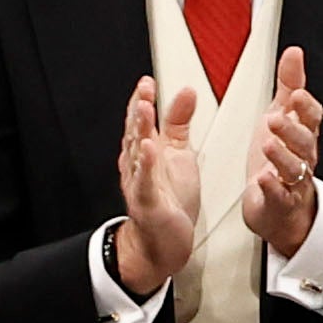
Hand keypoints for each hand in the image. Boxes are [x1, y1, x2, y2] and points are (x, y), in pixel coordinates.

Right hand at [111, 75, 201, 294]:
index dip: (143, 100)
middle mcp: (139, 165)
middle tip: (144, 90)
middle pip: (136, 132)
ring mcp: (141, 183)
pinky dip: (146, 165)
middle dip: (139, 110)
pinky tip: (149, 148)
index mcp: (146, 151)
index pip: (141, 121)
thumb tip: (186, 92)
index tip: (148, 81)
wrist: (165, 241)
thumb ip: (179, 122)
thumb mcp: (178, 153)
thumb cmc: (170, 198)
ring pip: (137, 153)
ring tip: (143, 109)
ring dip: (139, 130)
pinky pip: (145, 181)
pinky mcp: (148, 202)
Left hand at [241, 46, 322, 256]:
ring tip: (268, 144)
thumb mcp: (282, 116)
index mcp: (303, 135)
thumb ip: (289, 85)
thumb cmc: (280, 160)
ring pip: (294, 168)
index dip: (306, 107)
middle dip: (291, 130)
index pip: (312, 118)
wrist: (280, 209)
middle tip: (275, 118)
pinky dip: (272, 188)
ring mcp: (293, 181)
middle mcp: (303, 157)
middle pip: (304, 142)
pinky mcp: (281, 203)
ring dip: (282, 156)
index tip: (296, 95)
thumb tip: (294, 52)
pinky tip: (262, 179)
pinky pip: (280, 196)